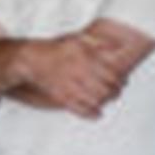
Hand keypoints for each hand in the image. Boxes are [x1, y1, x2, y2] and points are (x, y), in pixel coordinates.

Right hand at [8, 34, 125, 117]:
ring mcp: (69, 86)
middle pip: (105, 89)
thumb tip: (116, 47)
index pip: (110, 73)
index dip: (120, 80)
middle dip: (115, 93)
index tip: (124, 82)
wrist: (31, 60)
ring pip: (94, 101)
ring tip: (107, 101)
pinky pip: (80, 110)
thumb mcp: (77, 40)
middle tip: (117, 93)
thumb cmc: (56, 49)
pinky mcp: (61, 97)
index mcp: (84, 57)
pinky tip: (97, 114)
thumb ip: (97, 43)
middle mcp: (77, 72)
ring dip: (104, 103)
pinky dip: (91, 114)